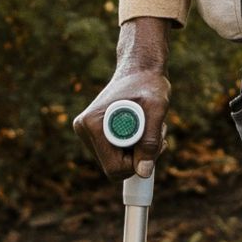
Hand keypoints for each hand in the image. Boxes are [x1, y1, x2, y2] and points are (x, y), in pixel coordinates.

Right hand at [76, 17, 172, 176]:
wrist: (140, 69)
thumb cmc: (149, 84)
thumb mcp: (156, 110)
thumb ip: (150, 141)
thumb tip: (143, 172)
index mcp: (93, 124)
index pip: (114, 168)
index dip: (139, 162)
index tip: (155, 143)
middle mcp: (84, 129)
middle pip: (114, 167)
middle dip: (139, 156)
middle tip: (156, 134)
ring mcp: (86, 132)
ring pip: (115, 161)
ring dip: (137, 150)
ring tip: (148, 126)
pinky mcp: (93, 133)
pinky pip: (115, 153)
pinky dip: (132, 146)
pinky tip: (140, 127)